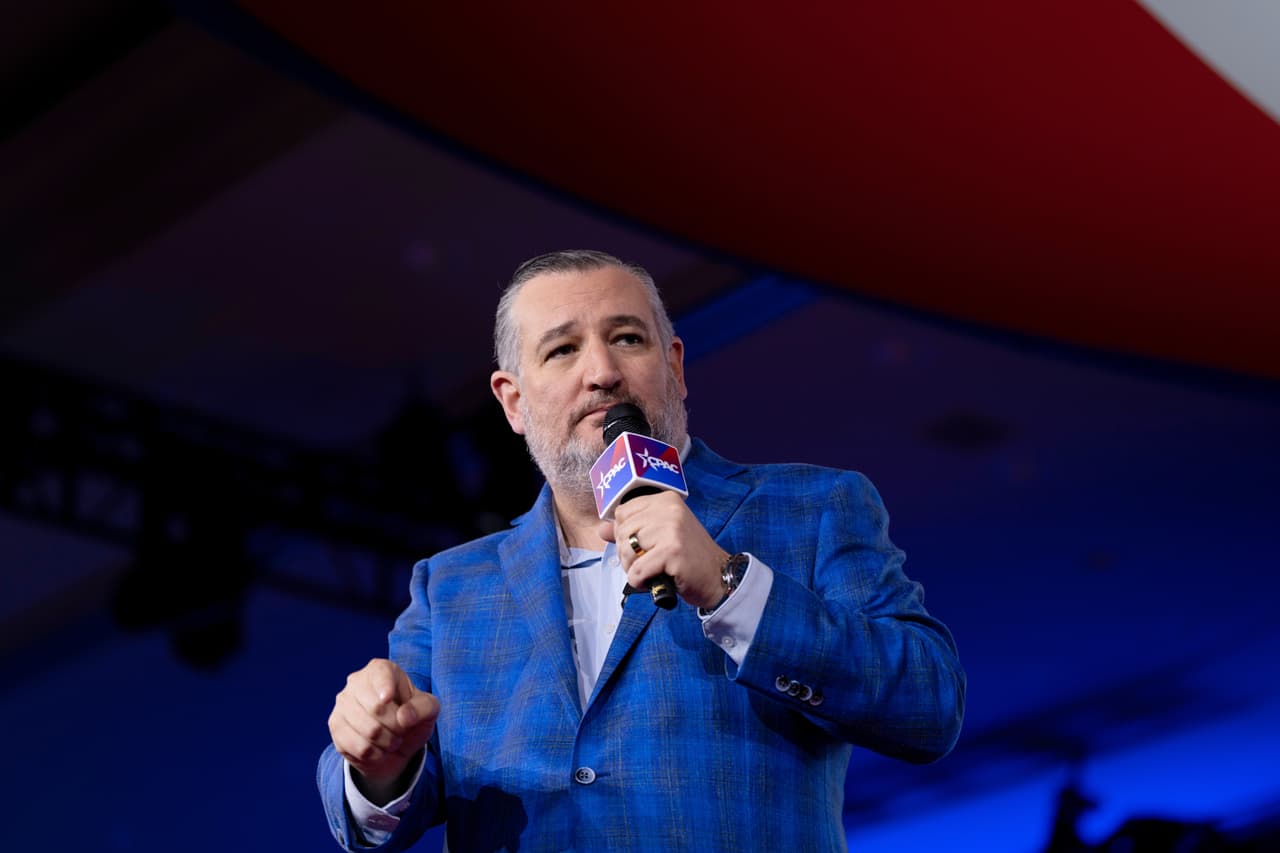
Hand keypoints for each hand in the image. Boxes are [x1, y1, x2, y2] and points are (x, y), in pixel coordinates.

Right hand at [328, 658, 439, 803]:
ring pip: (368, 730)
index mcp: (381, 669)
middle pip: (376, 708)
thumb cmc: (411, 718)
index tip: (387, 700)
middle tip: (401, 730)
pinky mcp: (335, 725)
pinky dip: (376, 754)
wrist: (393, 744)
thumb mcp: (428, 710)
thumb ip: (423, 708)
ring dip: (388, 742)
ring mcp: (342, 703)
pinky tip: (378, 749)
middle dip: (397, 726)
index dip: (384, 687)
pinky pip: (358, 746)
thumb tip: (404, 716)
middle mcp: (357, 681)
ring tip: (392, 740)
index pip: (380, 673)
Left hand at [599, 491, 729, 609]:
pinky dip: (640, 582)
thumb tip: (601, 529)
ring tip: (651, 572)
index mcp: (665, 500)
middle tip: (646, 564)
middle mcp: (669, 510)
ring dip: (633, 569)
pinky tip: (654, 581)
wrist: (718, 576)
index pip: (622, 512)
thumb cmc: (688, 557)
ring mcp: (671, 529)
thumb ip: (631, 530)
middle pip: (623, 532)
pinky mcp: (672, 552)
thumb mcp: (660, 536)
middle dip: (627, 555)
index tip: (641, 546)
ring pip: (627, 551)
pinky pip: (638, 570)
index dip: (625, 534)